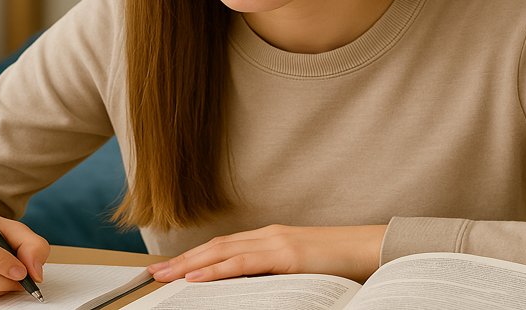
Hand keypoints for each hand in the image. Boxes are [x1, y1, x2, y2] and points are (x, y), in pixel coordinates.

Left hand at [147, 224, 386, 283]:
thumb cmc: (342, 263)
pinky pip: (243, 263)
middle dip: (182, 261)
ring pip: (223, 252)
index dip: (195, 256)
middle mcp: (269, 235)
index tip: (171, 268)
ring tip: (165, 277)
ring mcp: (277, 243)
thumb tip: (251, 290)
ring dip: (190, 265)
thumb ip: (276, 272)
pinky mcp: (287, 255)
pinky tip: (197, 278)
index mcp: (272, 238)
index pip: (224, 246)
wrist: (372, 248)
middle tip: (153, 275)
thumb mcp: (302, 268)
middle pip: (216, 247)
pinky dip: (216, 270)